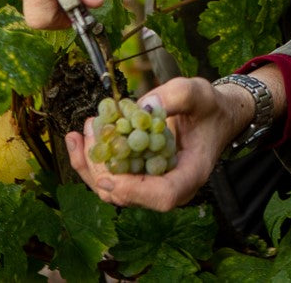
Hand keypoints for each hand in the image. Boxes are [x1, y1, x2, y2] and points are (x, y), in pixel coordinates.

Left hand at [65, 77, 255, 210]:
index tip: (108, 178)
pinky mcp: (138, 175)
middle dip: (100, 167)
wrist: (211, 116)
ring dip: (91, 162)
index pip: (163, 195)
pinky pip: (111, 177)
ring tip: (84, 129)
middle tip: (89, 130)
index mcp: (191, 174)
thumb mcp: (199, 94)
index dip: (134, 191)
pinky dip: (92, 159)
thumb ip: (177, 96)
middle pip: (128, 196)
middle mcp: (169, 187)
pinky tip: (79, 137)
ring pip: (112, 190)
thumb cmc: (209, 108)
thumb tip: (145, 106)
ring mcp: (151, 184)